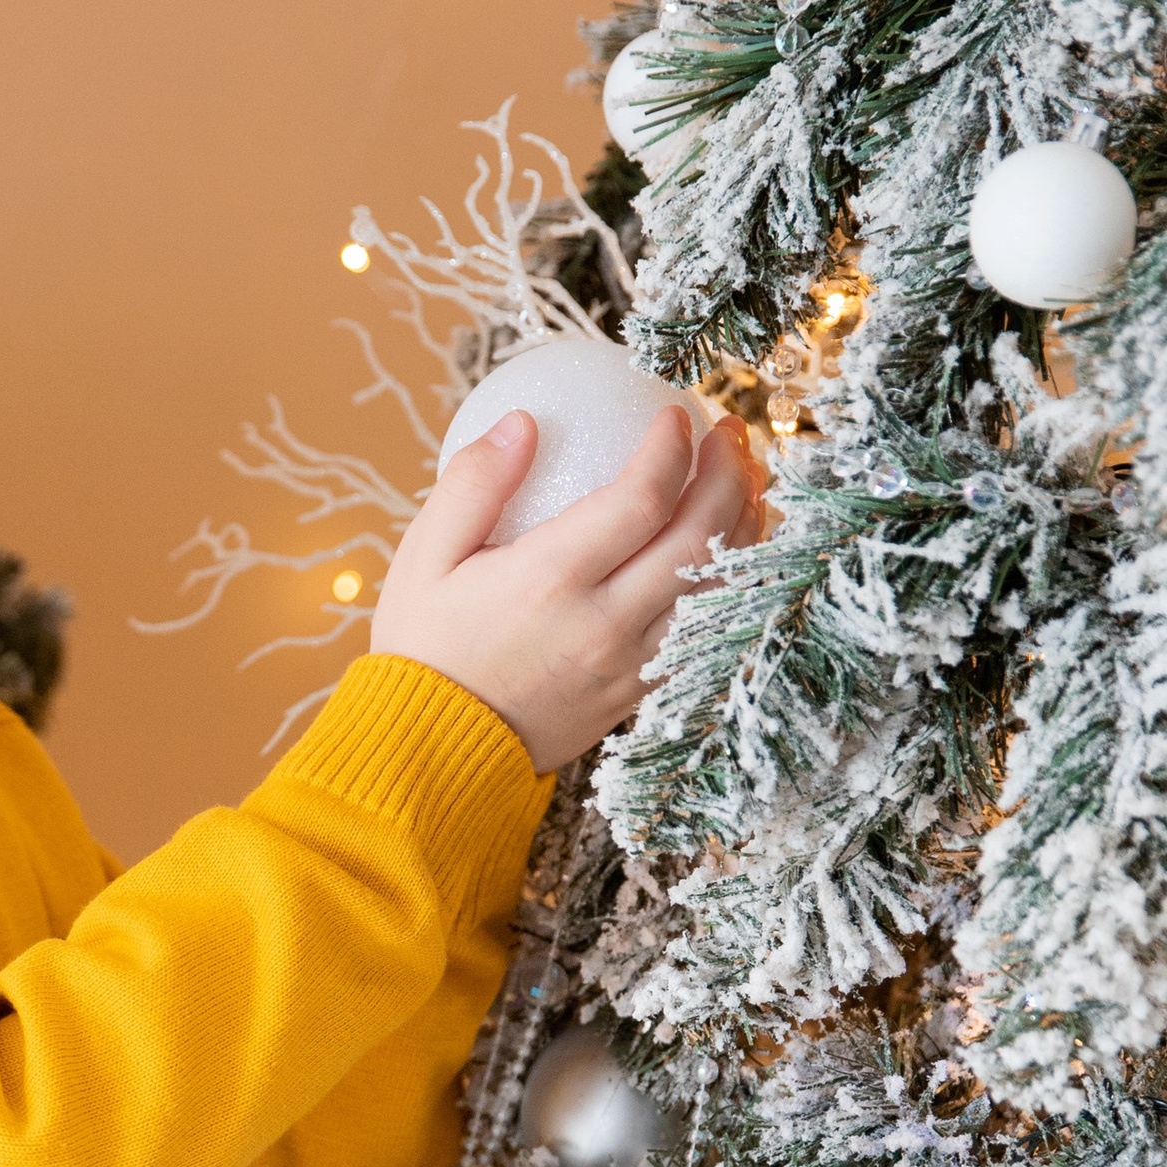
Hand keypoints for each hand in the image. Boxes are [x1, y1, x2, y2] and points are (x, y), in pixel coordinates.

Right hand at [370, 402, 761, 773]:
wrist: (430, 753)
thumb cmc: (423, 649)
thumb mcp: (424, 558)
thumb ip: (473, 483)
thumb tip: (522, 421)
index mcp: (551, 581)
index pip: (642, 499)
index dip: (671, 448)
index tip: (674, 414)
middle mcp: (604, 625)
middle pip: (700, 539)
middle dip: (728, 476)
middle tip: (727, 434)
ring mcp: (629, 666)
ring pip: (718, 589)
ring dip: (743, 528)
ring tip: (742, 483)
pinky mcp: (638, 694)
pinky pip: (707, 633)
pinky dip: (729, 585)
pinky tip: (726, 552)